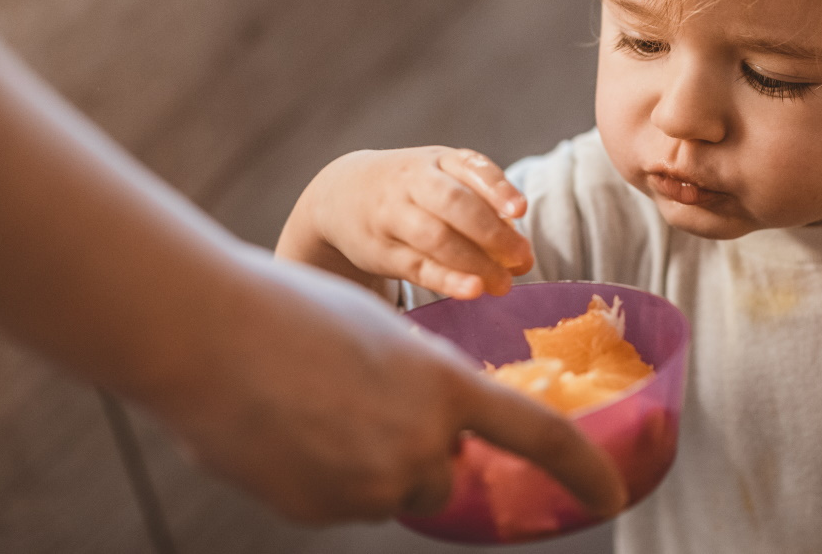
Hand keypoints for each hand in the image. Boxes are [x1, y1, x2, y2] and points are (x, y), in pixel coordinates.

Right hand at [148, 251, 625, 523]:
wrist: (208, 334)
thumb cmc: (292, 312)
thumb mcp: (378, 330)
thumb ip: (416, 380)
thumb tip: (425, 419)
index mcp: (443, 383)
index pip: (537, 435)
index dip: (583, 470)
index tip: (614, 497)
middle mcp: (419, 443)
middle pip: (444, 472)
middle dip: (419, 451)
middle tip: (363, 405)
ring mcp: (369, 484)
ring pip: (390, 489)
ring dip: (368, 462)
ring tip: (311, 408)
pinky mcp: (321, 509)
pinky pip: (341, 500)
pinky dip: (323, 475)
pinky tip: (284, 430)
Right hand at [278, 146, 533, 299]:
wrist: (341, 195)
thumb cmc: (411, 190)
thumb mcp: (440, 178)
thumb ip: (481, 208)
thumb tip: (521, 256)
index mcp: (438, 160)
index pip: (471, 168)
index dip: (497, 189)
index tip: (519, 210)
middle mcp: (413, 183)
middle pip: (454, 204)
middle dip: (491, 233)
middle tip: (522, 258)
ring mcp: (393, 216)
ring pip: (436, 238)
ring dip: (475, 263)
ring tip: (504, 284)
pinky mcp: (381, 250)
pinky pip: (417, 266)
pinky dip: (447, 280)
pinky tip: (472, 290)